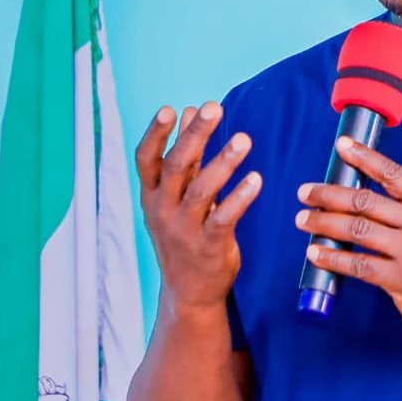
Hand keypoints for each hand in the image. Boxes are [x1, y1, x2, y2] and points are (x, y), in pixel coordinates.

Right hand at [135, 101, 262, 311]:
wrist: (189, 292)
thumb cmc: (184, 234)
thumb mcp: (175, 197)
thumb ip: (185, 155)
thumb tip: (186, 111)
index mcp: (151, 195)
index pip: (146, 160)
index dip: (156, 134)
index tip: (169, 109)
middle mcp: (163, 210)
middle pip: (176, 167)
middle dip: (194, 136)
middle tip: (214, 108)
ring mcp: (184, 230)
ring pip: (201, 190)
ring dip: (223, 162)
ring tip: (243, 139)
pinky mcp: (209, 246)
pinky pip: (225, 217)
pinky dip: (240, 197)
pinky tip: (256, 179)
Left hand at [295, 136, 401, 340]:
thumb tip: (368, 200)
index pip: (393, 173)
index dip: (365, 157)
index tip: (342, 145)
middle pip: (365, 201)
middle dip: (329, 194)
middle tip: (306, 192)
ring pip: (356, 230)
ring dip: (324, 223)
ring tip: (304, 220)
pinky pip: (358, 265)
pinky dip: (333, 258)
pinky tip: (317, 253)